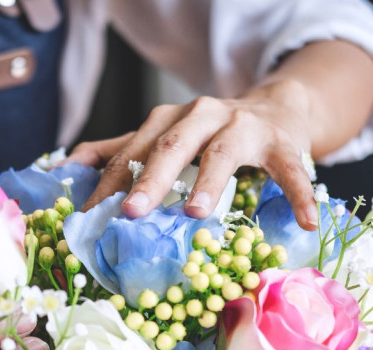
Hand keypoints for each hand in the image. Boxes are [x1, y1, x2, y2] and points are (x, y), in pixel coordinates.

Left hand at [67, 80, 318, 229]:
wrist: (278, 107)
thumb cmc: (212, 133)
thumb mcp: (166, 135)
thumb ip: (121, 149)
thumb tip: (67, 164)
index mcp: (169, 119)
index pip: (132, 150)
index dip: (109, 183)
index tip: (87, 216)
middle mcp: (202, 116)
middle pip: (171, 145)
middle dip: (149, 178)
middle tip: (131, 212)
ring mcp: (244, 126)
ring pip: (223, 152)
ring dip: (209, 183)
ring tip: (196, 214)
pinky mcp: (283, 142)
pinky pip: (290, 169)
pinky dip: (298, 194)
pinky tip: (305, 221)